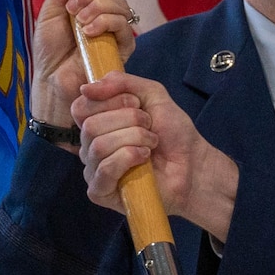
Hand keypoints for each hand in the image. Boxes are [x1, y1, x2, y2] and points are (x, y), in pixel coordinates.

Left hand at [31, 0, 136, 133]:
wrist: (51, 79)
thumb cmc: (50, 50)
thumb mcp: (49, 10)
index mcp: (93, 0)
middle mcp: (108, 12)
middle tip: (72, 10)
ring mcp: (117, 30)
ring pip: (120, 3)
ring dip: (96, 7)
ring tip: (78, 24)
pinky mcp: (123, 47)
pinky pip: (123, 24)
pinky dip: (104, 22)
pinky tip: (88, 33)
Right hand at [73, 72, 238, 237]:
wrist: (193, 164)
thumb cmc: (173, 133)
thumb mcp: (151, 94)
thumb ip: (121, 83)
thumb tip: (85, 88)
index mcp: (96, 123)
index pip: (80, 107)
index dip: (109, 101)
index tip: (136, 103)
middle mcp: (90, 147)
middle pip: (90, 126)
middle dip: (128, 120)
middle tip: (149, 127)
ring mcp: (94, 171)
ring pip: (99, 146)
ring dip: (134, 139)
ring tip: (151, 144)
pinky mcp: (101, 192)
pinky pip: (104, 170)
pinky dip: (128, 158)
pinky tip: (144, 159)